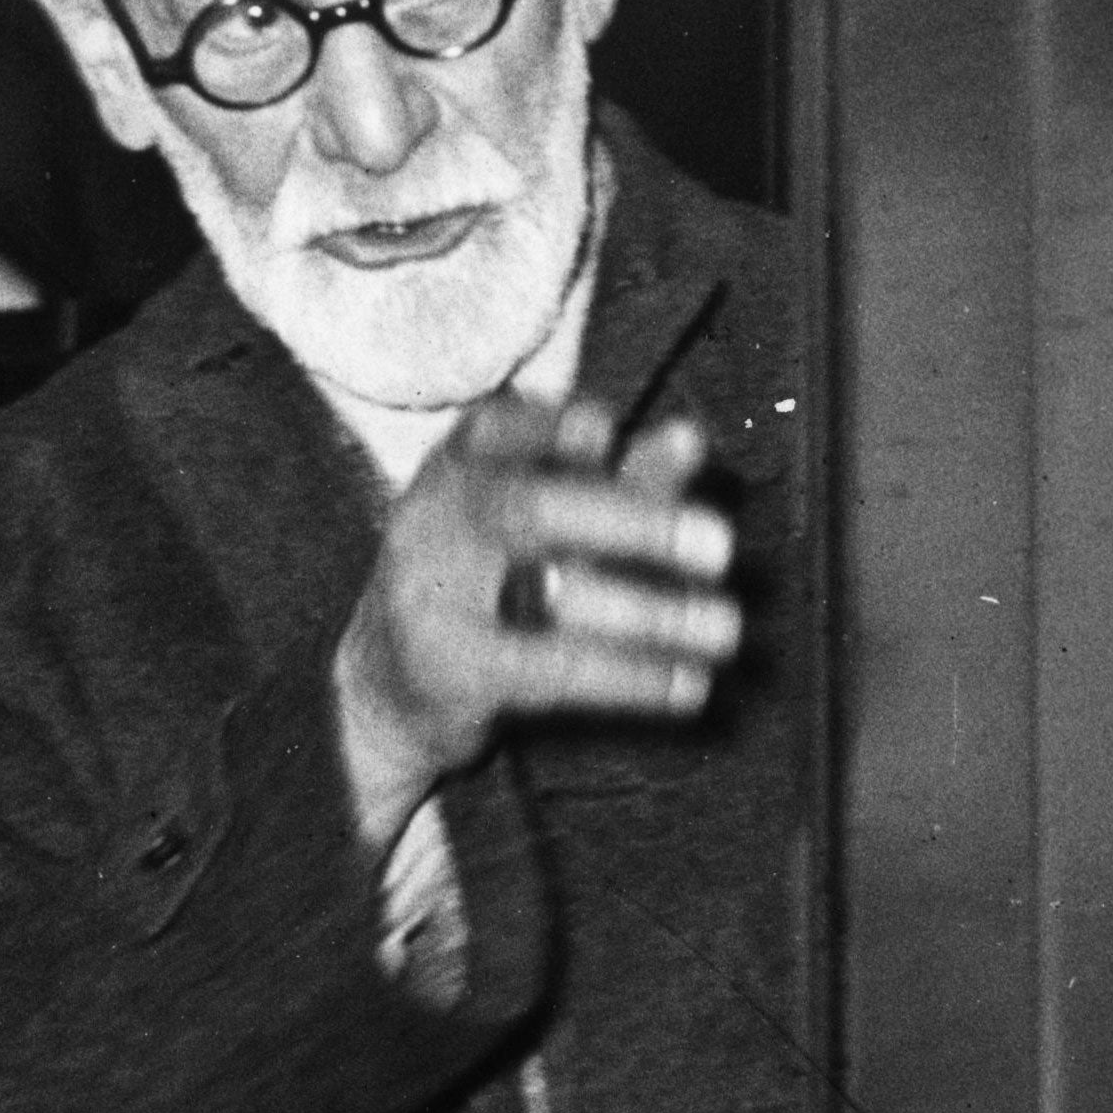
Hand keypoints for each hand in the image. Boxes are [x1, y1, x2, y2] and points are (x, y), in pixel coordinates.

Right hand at [335, 393, 741, 851]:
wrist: (386, 688)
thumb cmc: (486, 586)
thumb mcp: (537, 525)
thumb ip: (616, 481)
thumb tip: (691, 438)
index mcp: (454, 468)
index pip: (496, 427)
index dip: (553, 424)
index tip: (609, 431)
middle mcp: (432, 522)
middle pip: (531, 509)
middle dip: (634, 522)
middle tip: (722, 546)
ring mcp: (432, 597)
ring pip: (551, 596)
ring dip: (654, 613)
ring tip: (726, 628)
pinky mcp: (450, 670)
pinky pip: (555, 670)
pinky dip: (633, 677)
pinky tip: (691, 686)